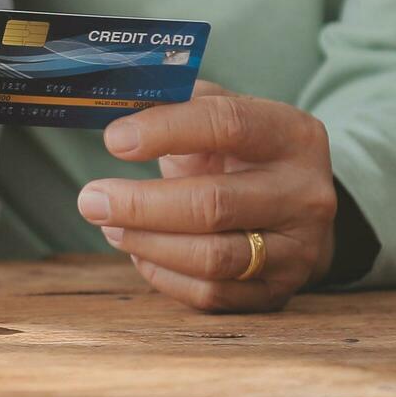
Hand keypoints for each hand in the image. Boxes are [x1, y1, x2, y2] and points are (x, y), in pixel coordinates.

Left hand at [78, 81, 337, 311]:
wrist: (295, 207)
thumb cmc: (242, 154)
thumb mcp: (223, 115)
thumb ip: (176, 103)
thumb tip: (114, 102)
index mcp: (292, 135)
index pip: (228, 125)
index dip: (165, 131)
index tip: (114, 140)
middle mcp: (305, 193)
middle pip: (213, 204)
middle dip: (140, 204)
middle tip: (90, 199)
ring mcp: (298, 248)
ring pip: (211, 257)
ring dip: (146, 243)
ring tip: (110, 225)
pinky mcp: (280, 291)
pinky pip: (212, 294)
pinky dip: (164, 275)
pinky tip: (139, 252)